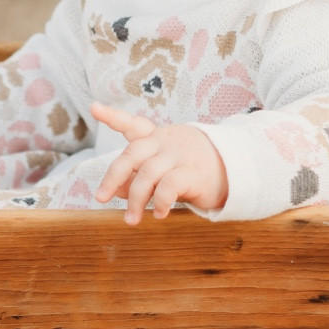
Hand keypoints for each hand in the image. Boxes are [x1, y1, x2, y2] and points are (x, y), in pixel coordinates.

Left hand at [91, 102, 228, 224]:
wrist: (234, 171)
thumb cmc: (192, 170)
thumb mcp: (163, 171)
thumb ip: (139, 177)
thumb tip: (115, 191)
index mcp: (157, 137)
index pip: (133, 124)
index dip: (113, 117)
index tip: (94, 108)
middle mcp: (166, 142)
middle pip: (132, 154)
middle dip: (113, 176)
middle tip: (100, 197)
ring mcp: (179, 155)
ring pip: (147, 174)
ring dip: (136, 200)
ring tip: (132, 220)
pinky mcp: (193, 172)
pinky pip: (169, 185)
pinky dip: (160, 202)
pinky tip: (159, 214)